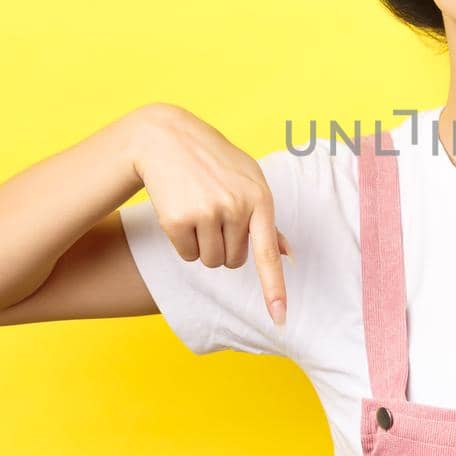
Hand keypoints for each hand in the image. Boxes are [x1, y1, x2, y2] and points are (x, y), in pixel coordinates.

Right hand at [131, 104, 292, 324]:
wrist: (167, 138)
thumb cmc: (214, 162)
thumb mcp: (248, 179)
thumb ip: (265, 218)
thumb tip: (288, 254)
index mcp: (260, 199)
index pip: (268, 253)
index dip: (274, 288)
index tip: (280, 317)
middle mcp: (235, 208)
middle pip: (234, 261)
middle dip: (224, 247)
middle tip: (214, 214)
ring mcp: (206, 214)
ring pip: (210, 261)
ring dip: (204, 247)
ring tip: (199, 211)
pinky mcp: (178, 220)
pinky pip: (186, 255)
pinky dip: (183, 244)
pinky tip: (181, 213)